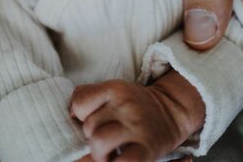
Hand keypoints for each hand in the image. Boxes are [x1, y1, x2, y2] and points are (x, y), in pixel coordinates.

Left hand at [70, 73, 203, 161]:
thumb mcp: (112, 89)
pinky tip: (118, 159)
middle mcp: (126, 105)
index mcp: (115, 88)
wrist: (171, 112)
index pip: (80, 103)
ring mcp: (137, 127)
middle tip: (106, 136)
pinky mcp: (147, 148)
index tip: (91, 118)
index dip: (80, 114)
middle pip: (89, 126)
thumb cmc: (133, 104)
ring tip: (109, 152)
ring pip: (98, 143)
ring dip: (99, 153)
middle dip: (92, 135)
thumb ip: (88, 96)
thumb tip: (70, 115)